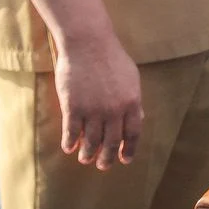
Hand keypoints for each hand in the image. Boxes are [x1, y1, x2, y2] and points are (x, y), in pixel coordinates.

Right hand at [54, 32, 143, 170]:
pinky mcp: (73, 107)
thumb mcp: (131, 78)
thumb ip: (134, 100)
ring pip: (91, 142)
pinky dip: (70, 143)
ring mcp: (93, 110)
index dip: (129, 149)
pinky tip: (69, 148)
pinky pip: (71, 133)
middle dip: (107, 158)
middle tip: (102, 165)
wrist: (88, 43)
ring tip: (85, 158)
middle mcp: (114, 110)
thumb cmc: (111, 58)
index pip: (133, 133)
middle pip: (112, 142)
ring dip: (88, 154)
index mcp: (132, 102)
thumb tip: (139, 119)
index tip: (125, 160)